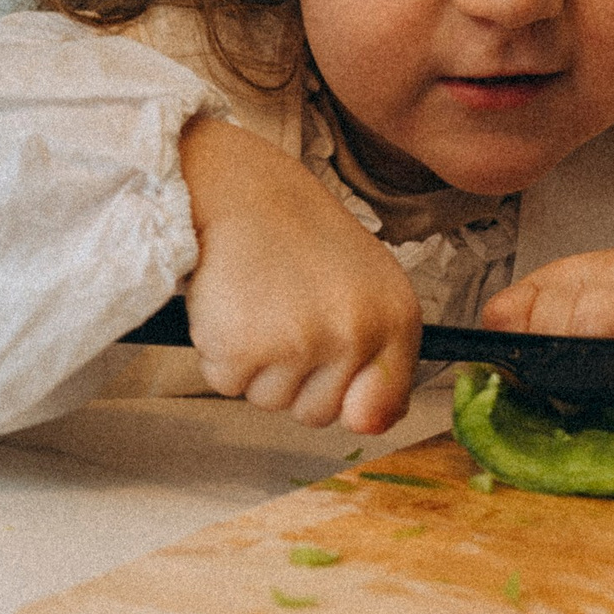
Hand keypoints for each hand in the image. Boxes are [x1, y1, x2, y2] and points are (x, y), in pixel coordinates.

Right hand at [179, 116, 421, 433]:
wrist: (238, 188)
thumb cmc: (296, 236)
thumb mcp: (361, 285)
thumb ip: (378, 358)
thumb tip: (369, 425)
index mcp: (397, 317)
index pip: (385, 404)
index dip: (349, 393)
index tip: (325, 358)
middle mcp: (358, 333)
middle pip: (319, 414)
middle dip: (292, 377)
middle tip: (281, 312)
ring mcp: (303, 343)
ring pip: (269, 402)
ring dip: (253, 365)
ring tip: (255, 302)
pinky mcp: (246, 348)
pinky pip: (226, 384)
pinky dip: (216, 353)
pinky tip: (227, 304)